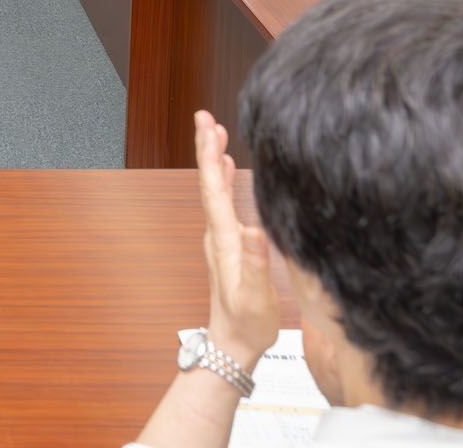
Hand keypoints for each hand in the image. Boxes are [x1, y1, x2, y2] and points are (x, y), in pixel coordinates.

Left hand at [193, 112, 275, 365]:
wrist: (233, 345)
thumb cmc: (247, 324)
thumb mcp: (255, 297)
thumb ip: (256, 265)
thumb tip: (253, 230)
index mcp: (224, 239)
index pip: (213, 187)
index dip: (209, 153)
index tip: (206, 124)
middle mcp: (218, 234)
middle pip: (209, 182)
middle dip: (208, 147)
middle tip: (207, 117)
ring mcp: (221, 238)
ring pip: (215, 190)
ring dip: (214, 160)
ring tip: (218, 133)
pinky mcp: (228, 244)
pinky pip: (223, 201)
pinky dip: (224, 179)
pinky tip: (230, 170)